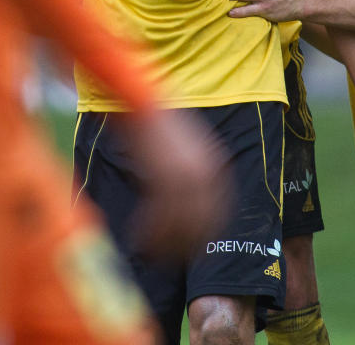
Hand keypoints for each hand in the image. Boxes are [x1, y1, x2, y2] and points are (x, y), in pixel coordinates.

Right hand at [121, 108, 230, 258]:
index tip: (187, 248)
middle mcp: (205, 173)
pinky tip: (137, 235)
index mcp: (214, 165)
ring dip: (163, 243)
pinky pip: (158, 217)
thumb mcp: (184, 149)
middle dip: (183, 244)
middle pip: (202, 224)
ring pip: (180, 225)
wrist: (142, 97)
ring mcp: (186, 175)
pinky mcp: (164, 175)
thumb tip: (185, 205)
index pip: (217, 212)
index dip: (201, 234)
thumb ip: (191, 173)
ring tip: (148, 250)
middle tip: (165, 257)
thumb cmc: (157, 124)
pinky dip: (148, 232)